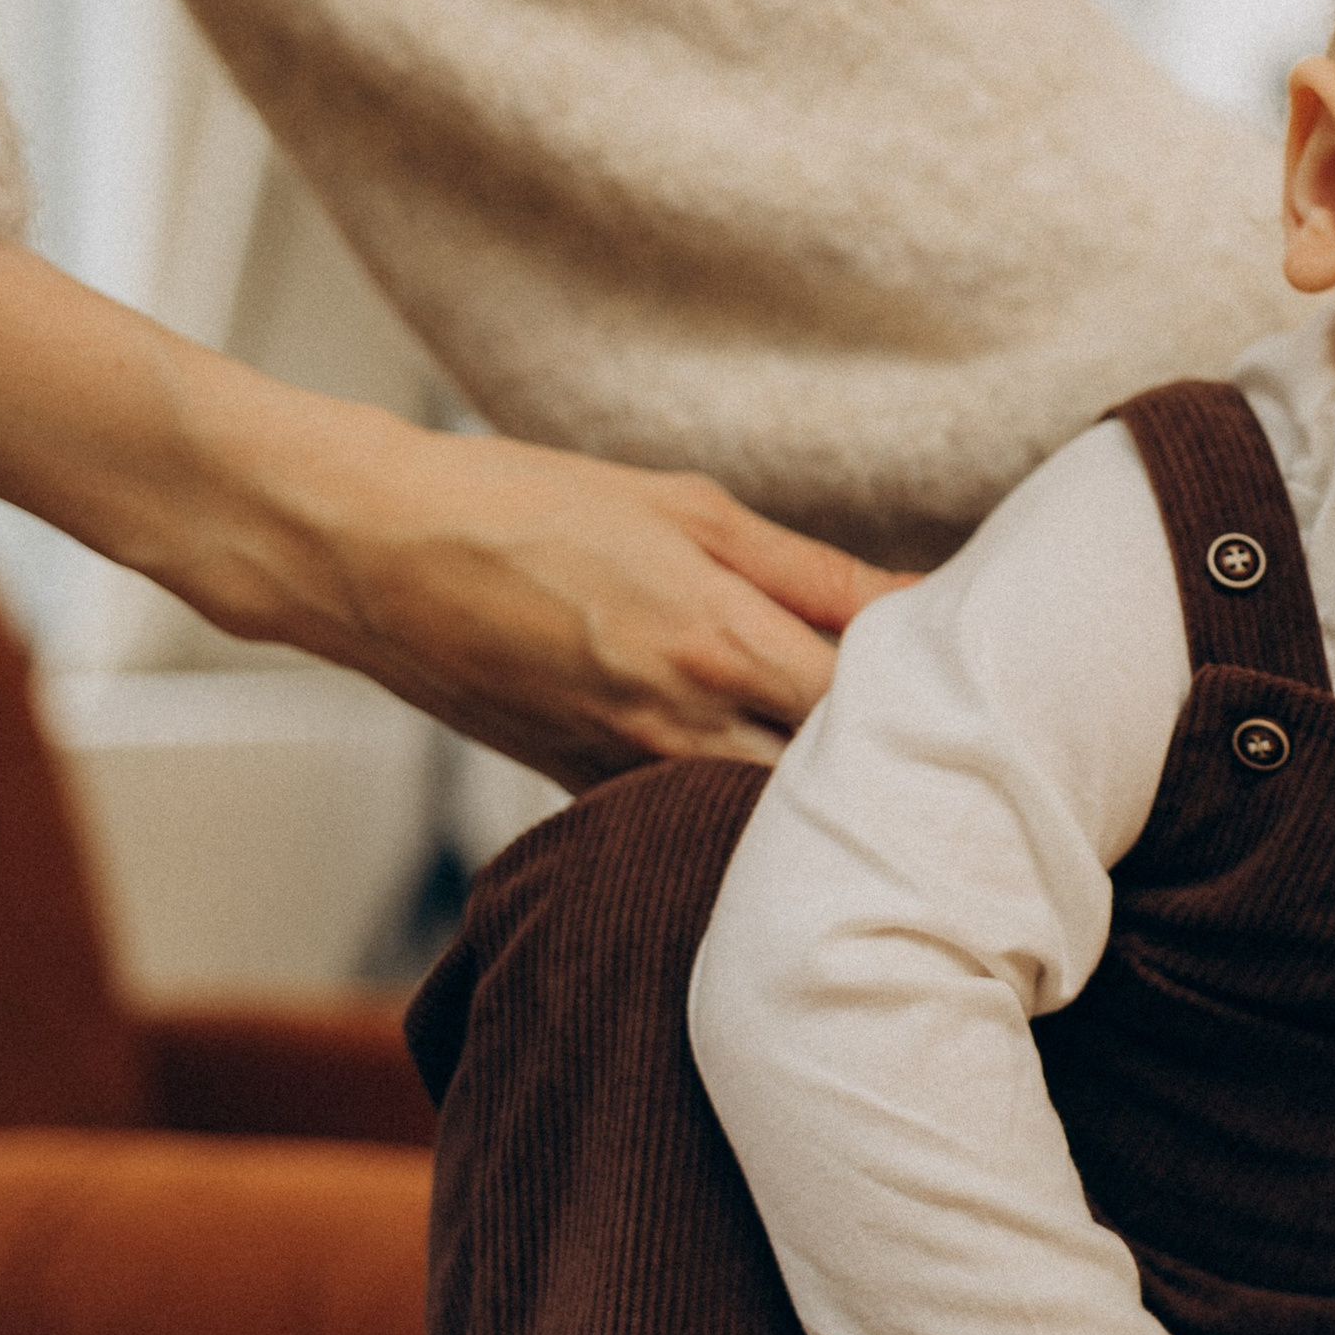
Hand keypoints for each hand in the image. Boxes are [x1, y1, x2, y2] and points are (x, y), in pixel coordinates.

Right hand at [296, 429, 903, 785]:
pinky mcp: (581, 793)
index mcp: (722, 640)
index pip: (872, 711)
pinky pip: (681, 828)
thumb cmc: (528, 506)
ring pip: (759, 827)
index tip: (961, 686)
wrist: (373, 552)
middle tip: (926, 746)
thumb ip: (812, 570)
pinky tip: (750, 783)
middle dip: (885, 777)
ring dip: (813, 808)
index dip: (930, 707)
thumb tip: (922, 600)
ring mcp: (627, 773)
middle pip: (829, 793)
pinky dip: (727, 818)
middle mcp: (682, 725)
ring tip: (851, 772)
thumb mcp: (687, 508)